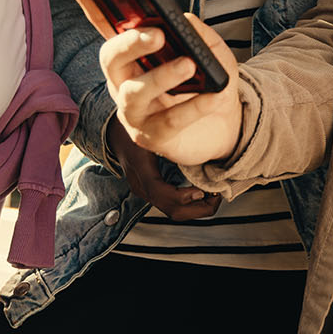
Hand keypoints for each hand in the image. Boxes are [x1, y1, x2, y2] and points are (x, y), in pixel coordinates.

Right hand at [64, 0, 239, 167]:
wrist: (226, 127)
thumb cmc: (208, 83)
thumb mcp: (212, 53)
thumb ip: (198, 34)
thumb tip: (183, 19)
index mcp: (133, 54)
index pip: (106, 24)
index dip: (88, 1)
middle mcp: (124, 80)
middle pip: (110, 58)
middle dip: (130, 44)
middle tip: (158, 34)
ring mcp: (134, 111)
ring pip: (134, 93)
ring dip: (161, 76)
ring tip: (188, 65)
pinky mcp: (151, 137)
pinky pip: (167, 122)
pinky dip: (192, 107)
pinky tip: (212, 96)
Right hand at [106, 115, 220, 218]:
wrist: (115, 135)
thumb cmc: (135, 127)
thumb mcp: (151, 126)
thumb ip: (168, 128)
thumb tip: (195, 121)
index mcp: (139, 168)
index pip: (159, 192)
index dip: (182, 196)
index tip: (202, 190)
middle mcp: (141, 186)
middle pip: (171, 210)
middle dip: (198, 208)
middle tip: (217, 195)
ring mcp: (145, 192)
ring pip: (173, 212)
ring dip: (197, 209)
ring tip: (213, 195)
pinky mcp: (151, 193)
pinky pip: (171, 205)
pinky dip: (189, 204)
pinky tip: (202, 193)